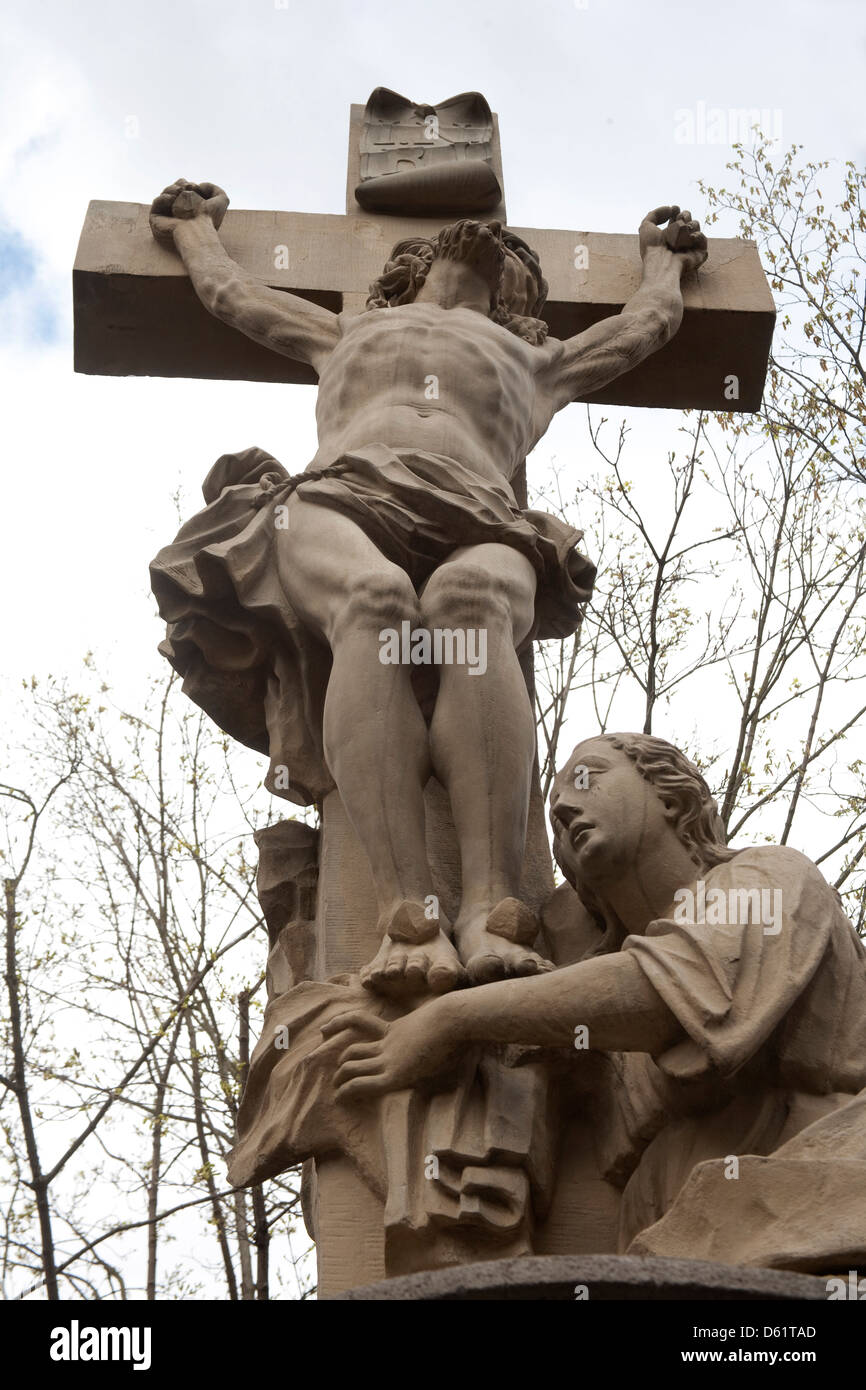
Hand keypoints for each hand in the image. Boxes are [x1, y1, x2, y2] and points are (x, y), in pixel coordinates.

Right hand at [149, 179, 228, 245]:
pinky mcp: (156, 220)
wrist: (197, 230)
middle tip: (187, 188)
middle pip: (173, 189)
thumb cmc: (210, 219)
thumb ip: (214, 188)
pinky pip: (156, 203)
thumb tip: (200, 185)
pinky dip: (164, 197)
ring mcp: (166, 216)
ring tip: (180, 192)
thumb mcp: (221, 200)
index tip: (195, 187)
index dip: (188, 184)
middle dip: (180, 184)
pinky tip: (172, 199)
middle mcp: (178, 213)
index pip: (184, 190)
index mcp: (191, 209)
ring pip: (165, 194)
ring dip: (172, 189)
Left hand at [327, 997, 466, 1102]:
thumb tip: (451, 1029)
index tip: (329, 1029)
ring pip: (352, 1065)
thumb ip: (437, 1026)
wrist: (453, 1019)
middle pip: (353, 1048)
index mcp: (396, 1028)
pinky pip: (363, 1083)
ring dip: (341, 1076)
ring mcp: (389, 1058)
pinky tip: (340, 1098)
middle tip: (334, 1067)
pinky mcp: (395, 1074)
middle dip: (340, 1059)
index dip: (342, 1023)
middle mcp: (388, 1043)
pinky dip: (348, 1090)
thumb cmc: (455, 1021)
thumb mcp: (442, 1021)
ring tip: (336, 1087)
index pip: (361, 1022)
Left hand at [639, 205, 707, 272]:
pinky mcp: (699, 253)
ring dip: (691, 223)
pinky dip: (697, 235)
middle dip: (684, 215)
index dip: (676, 211)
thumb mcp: (646, 226)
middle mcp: (679, 240)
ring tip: (684, 229)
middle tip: (679, 220)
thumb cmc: (652, 248)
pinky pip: (702, 238)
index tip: (674, 209)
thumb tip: (671, 209)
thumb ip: (655, 214)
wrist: (662, 263)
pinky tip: (690, 238)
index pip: (675, 218)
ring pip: (696, 226)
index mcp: (667, 235)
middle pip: (688, 219)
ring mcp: (690, 246)